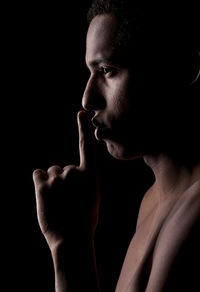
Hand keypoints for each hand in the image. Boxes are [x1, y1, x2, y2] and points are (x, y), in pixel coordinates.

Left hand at [33, 111, 99, 249]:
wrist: (72, 239)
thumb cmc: (84, 221)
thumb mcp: (91, 198)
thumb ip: (82, 181)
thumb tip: (68, 171)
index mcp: (90, 176)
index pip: (86, 147)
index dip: (83, 130)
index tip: (81, 114)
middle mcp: (74, 172)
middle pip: (63, 168)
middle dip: (63, 180)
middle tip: (67, 200)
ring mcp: (58, 177)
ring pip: (51, 173)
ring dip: (52, 184)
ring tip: (58, 202)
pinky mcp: (42, 184)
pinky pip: (38, 175)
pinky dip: (40, 183)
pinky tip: (46, 196)